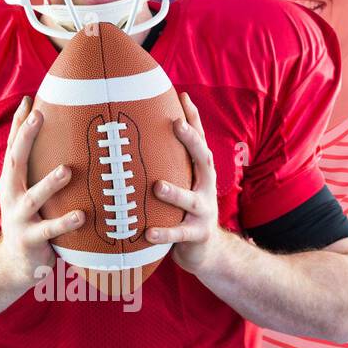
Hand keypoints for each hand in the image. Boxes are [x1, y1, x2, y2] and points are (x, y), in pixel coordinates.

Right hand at [0, 96, 84, 286]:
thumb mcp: (29, 196)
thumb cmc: (30, 223)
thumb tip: (67, 145)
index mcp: (11, 182)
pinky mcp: (30, 239)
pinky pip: (49, 230)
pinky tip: (82, 216)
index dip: (18, 124)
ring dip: (49, 183)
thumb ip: (41, 175)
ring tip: (67, 170)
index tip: (29, 100)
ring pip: (33, 197)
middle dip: (24, 138)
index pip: (13, 147)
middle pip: (15, 161)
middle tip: (38, 117)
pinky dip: (64, 222)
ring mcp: (18, 217)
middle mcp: (10, 195)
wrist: (12, 265)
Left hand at [146, 92, 223, 273]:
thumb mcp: (181, 184)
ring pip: (190, 200)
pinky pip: (179, 234)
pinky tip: (148, 232)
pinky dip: (164, 233)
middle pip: (204, 161)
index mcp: (200, 174)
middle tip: (177, 126)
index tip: (183, 96)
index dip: (194, 119)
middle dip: (193, 142)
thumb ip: (167, 163)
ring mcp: (204, 213)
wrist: (205, 251)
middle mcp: (206, 189)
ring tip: (157, 186)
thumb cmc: (183, 211)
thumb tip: (141, 132)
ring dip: (175, 192)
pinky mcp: (197, 236)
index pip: (199, 142)